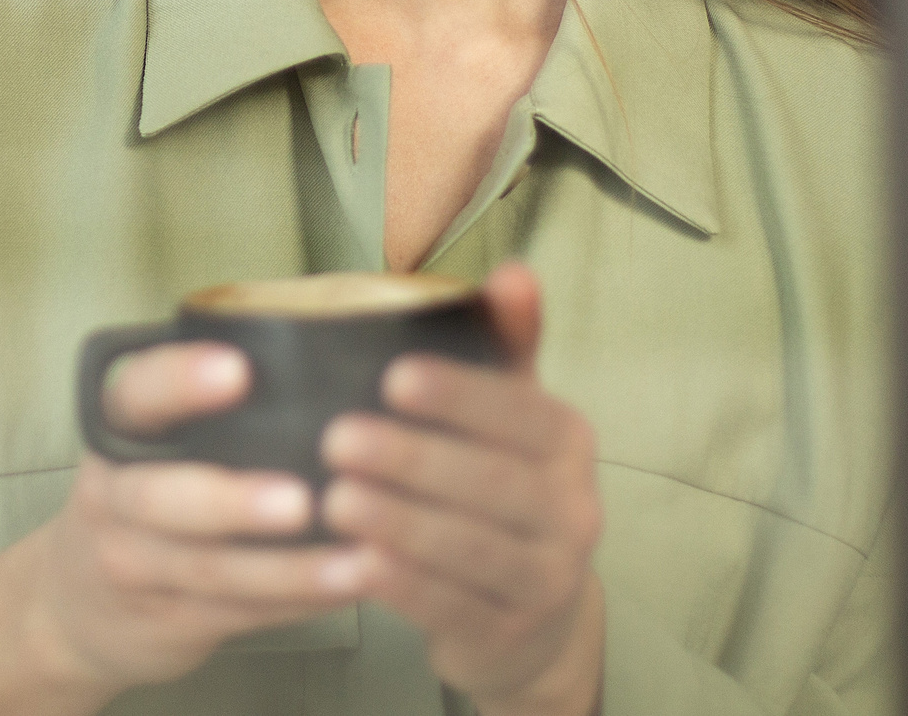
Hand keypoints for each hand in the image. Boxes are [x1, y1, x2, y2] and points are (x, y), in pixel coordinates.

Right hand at [0, 340, 361, 715]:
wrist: (71, 606)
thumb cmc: (137, 498)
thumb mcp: (143, 444)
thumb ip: (205, 409)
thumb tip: (323, 354)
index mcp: (116, 432)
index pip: (136, 395)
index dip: (181, 380)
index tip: (237, 370)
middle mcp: (113, 497)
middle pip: (161, 499)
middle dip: (233, 501)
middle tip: (300, 499)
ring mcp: (133, 564)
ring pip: (210, 570)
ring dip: (288, 569)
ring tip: (354, 560)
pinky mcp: (166, 620)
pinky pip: (236, 613)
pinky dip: (295, 603)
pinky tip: (346, 586)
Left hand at [319, 260, 605, 715]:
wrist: (534, 612)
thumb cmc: (503, 485)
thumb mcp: (509, 413)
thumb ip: (505, 343)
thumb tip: (513, 271)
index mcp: (567, 443)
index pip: (519, 413)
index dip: (458, 396)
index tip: (393, 377)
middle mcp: (572, 511)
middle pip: (491, 483)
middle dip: (412, 459)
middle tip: (337, 437)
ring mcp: (546, 580)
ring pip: (470, 548)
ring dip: (399, 522)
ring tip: (335, 498)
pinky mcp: (508, 635)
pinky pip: (452, 608)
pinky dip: (403, 587)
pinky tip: (354, 564)